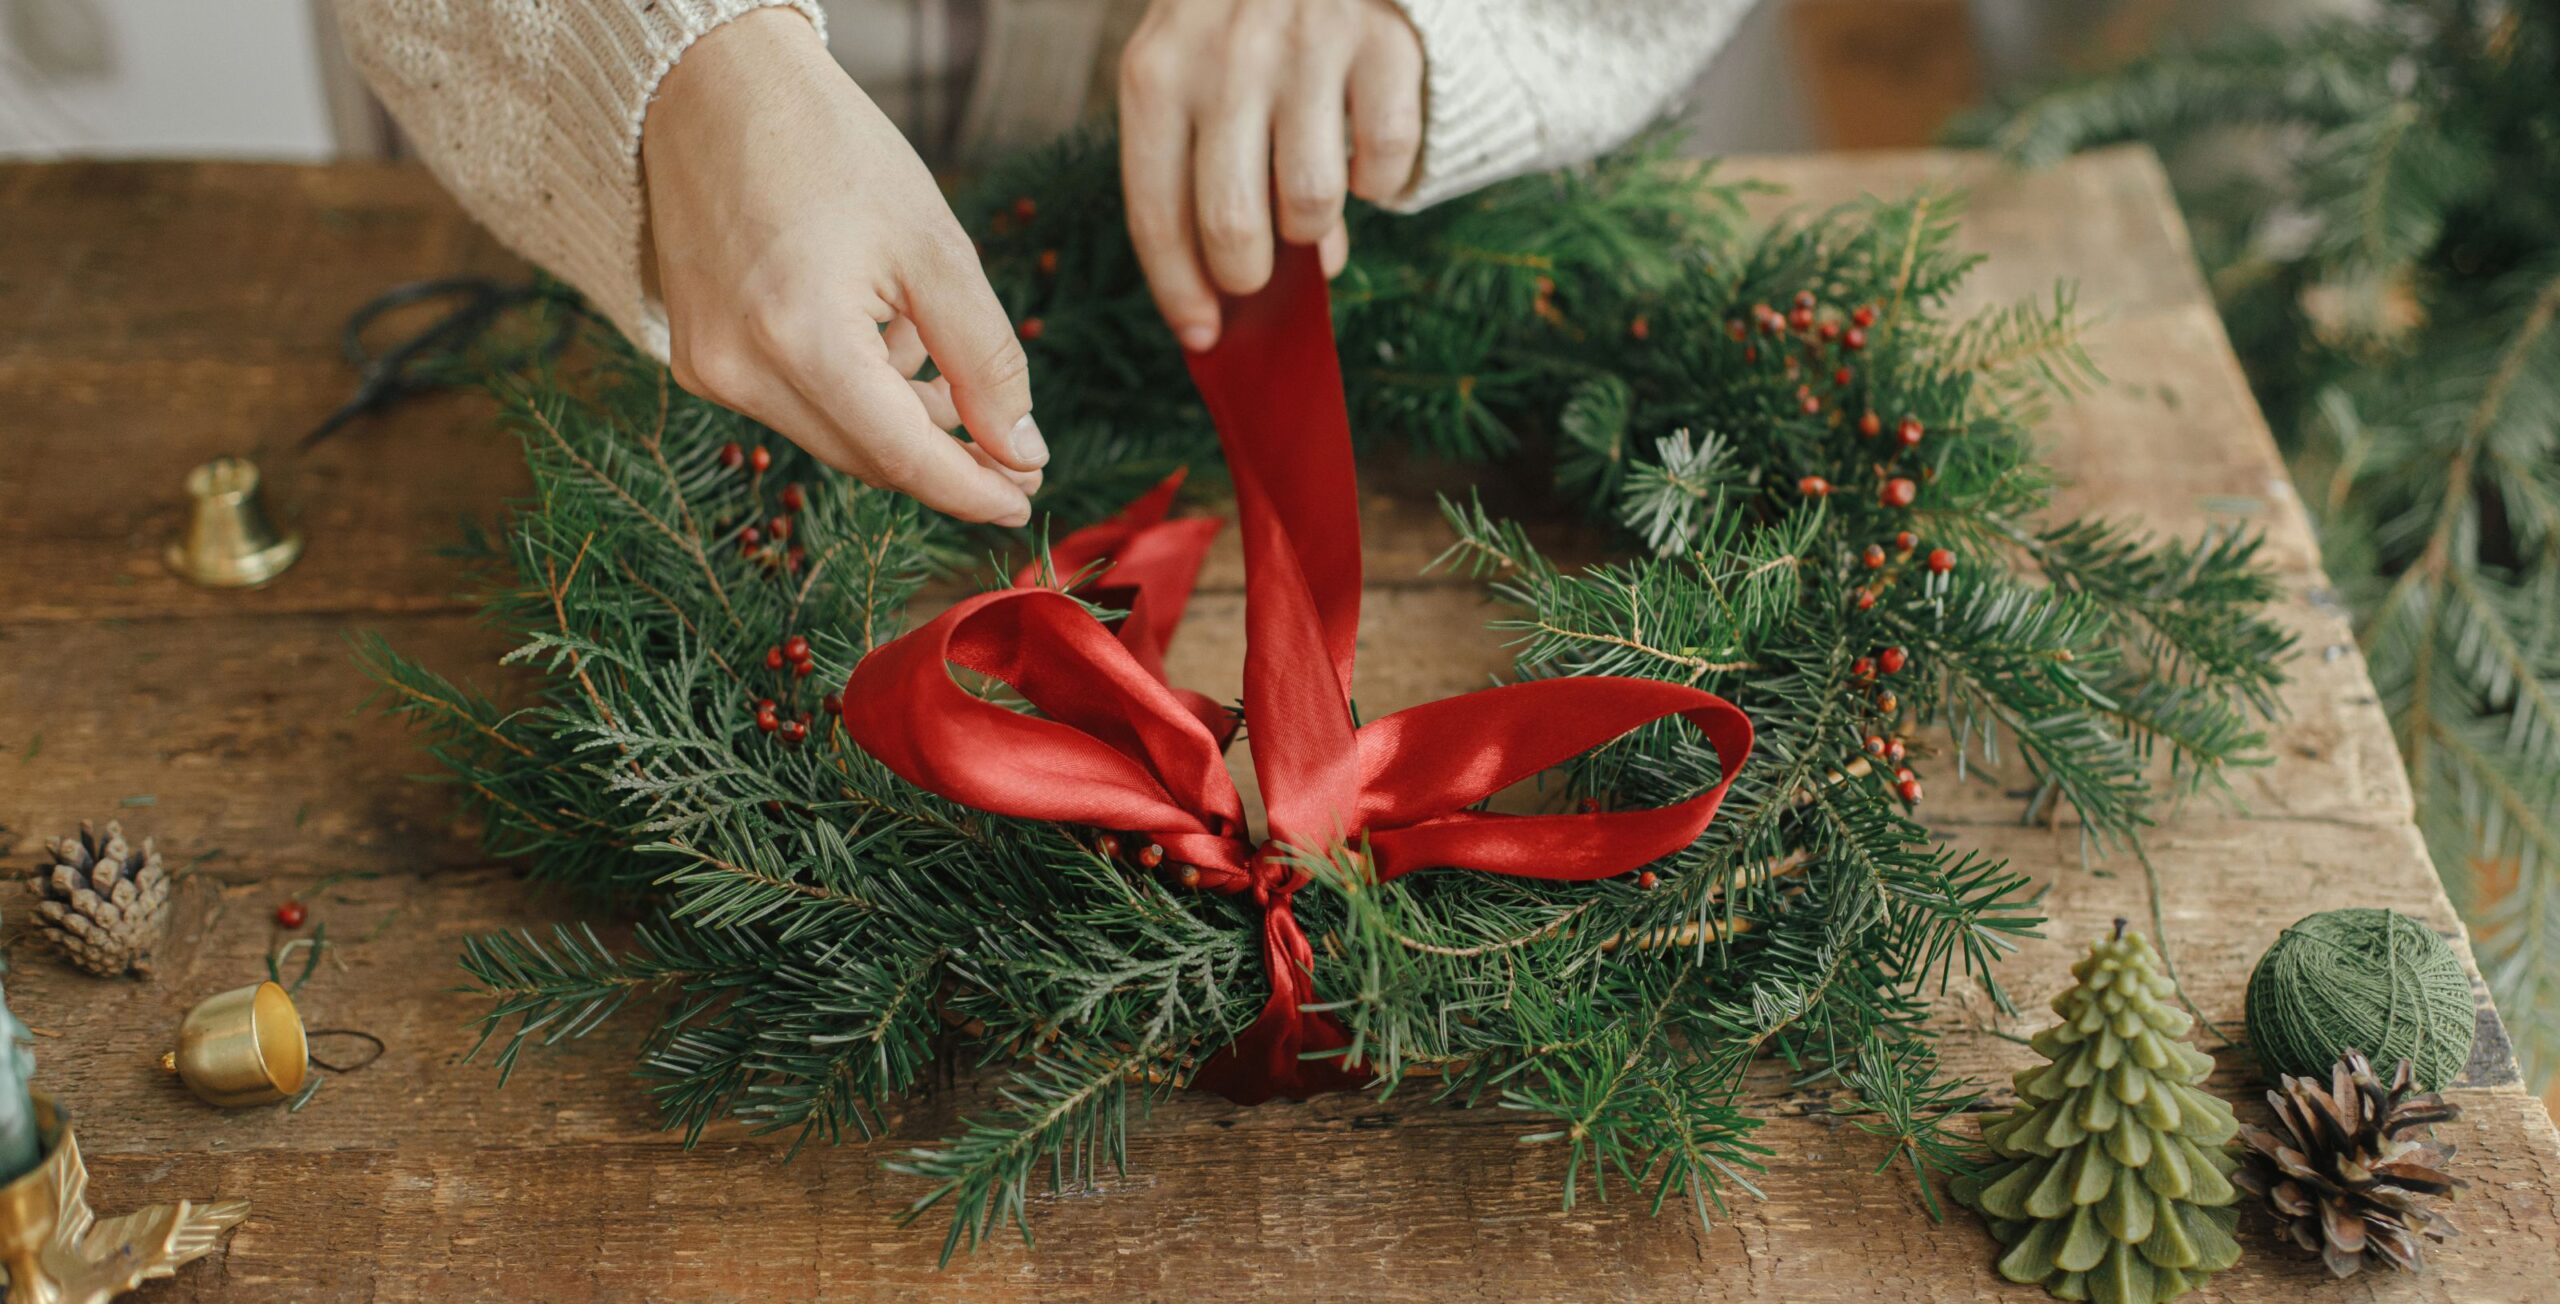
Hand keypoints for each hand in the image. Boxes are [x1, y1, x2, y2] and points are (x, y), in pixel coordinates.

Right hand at [643, 9, 1041, 525]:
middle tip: (1015, 447)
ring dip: (901, 422)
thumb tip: (1022, 451)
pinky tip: (885, 342)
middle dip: (946, 459)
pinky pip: (795, 407)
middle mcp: (739, 370)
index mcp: (799, 338)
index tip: (1029, 498)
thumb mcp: (934, 247)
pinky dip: (852, 393)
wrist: (713, 87)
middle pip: (868, 457)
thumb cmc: (832, 148)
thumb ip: (984, 359)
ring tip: (946, 369)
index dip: (972, 488)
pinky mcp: (698, 360)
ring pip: (834, 437)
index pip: (903, 456)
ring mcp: (708, 370)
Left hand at [1118, 0, 1424, 349]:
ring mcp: (1306, 46)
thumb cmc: (1246, 33)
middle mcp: (1224, 58)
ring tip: (1310, 197)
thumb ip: (1208, 177)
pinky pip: (1385, 164)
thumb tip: (1248, 293)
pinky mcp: (1384, 42)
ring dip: (1315, 227)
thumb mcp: (1198, 82)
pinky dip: (1381, 181)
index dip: (1181, 292)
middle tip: (1262, 270)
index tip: (1204, 337)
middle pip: (1231, 227)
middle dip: (1249, 274)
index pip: (1156, 215)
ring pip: (1310, 204)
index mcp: (1156, 74)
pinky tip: (1364, 153)